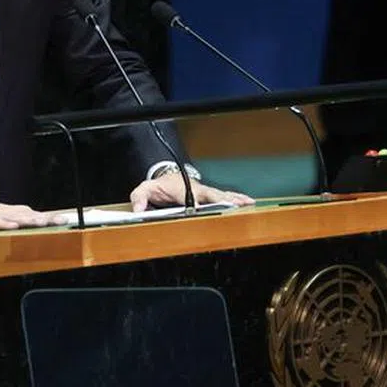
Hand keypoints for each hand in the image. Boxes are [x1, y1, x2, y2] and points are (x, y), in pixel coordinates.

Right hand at [0, 196, 67, 232]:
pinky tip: (13, 226)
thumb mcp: (1, 218)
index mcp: (12, 213)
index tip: (66, 220)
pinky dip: (4, 224)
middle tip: (63, 220)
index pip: (35, 214)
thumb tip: (36, 220)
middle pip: (30, 215)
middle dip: (46, 218)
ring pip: (15, 217)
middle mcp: (7, 212)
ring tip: (43, 222)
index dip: (50, 217)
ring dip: (29, 220)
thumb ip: (17, 219)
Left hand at [130, 173, 254, 212]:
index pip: (191, 196)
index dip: (197, 202)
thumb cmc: (158, 186)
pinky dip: (236, 198)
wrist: (166, 176)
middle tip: (236, 204)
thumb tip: (139, 210)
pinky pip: (223, 195)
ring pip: (221, 194)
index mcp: (181, 188)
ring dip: (234, 198)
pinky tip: (247, 202)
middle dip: (222, 199)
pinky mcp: (208, 194)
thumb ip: (140, 198)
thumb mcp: (144, 189)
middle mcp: (195, 189)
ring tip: (248, 203)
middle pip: (211, 194)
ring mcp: (203, 191)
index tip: (205, 207)